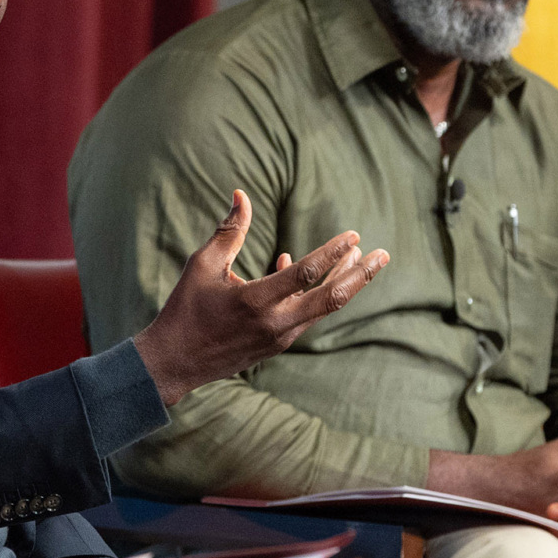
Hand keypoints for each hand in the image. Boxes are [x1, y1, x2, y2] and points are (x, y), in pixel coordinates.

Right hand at [133, 190, 387, 404]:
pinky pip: (306, 316)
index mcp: (255, 301)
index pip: (306, 273)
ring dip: (345, 283)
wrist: (175, 363)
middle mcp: (275, 323)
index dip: (332, 251)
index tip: (353, 235)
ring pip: (324, 309)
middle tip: (383, 254)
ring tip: (363, 260)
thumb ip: (229, 232)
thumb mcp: (203, 266)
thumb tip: (242, 195)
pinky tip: (315, 276)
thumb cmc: (185, 309)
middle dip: (360, 274)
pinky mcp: (278, 344)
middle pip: (332, 298)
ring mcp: (280, 337)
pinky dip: (316, 294)